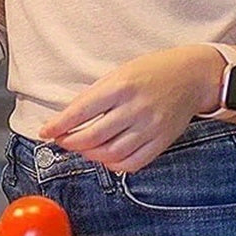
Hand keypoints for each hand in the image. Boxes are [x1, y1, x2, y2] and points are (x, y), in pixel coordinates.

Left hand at [37, 45, 222, 172]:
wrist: (190, 76)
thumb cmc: (149, 71)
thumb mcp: (118, 74)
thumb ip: (97, 95)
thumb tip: (70, 117)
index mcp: (119, 87)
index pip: (81, 111)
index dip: (59, 124)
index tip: (45, 131)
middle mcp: (135, 109)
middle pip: (94, 136)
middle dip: (71, 142)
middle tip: (61, 140)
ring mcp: (150, 127)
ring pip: (112, 153)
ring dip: (91, 155)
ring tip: (81, 148)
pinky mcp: (162, 141)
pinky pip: (134, 162)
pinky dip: (114, 165)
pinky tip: (105, 158)